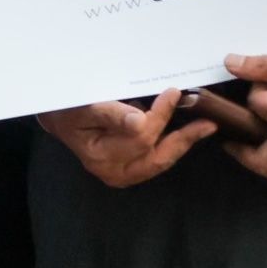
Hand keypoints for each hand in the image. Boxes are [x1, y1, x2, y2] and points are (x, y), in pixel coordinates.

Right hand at [41, 91, 216, 187]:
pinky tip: (187, 134)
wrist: (59, 119)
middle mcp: (112, 172)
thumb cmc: (68, 109)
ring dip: (182, 144)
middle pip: (155, 157)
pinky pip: (157, 160)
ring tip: (204, 128)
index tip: (173, 93)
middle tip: (207, 123)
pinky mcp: (130, 171)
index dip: (159, 116)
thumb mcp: (84, 106)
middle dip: (182, 138)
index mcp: (100, 156)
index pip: (139, 138)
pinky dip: (172, 147)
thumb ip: (110, 113)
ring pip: (160, 161)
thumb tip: (139, 120)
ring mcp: (122, 175)